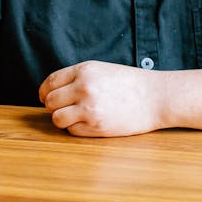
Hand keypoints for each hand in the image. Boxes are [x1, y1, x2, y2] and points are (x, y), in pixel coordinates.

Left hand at [39, 60, 161, 136]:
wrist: (156, 98)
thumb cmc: (130, 84)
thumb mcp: (102, 70)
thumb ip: (77, 78)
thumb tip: (51, 93)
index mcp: (85, 70)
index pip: (50, 82)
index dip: (44, 92)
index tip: (45, 97)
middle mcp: (84, 88)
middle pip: (50, 101)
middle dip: (53, 106)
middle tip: (65, 108)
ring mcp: (89, 109)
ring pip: (57, 118)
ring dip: (63, 119)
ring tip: (76, 117)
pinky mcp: (96, 127)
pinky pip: (72, 131)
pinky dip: (77, 129)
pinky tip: (90, 123)